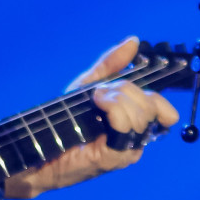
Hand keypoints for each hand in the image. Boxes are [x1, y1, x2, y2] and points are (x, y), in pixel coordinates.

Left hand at [4, 36, 179, 199]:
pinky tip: (98, 104)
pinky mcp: (112, 157)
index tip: (129, 86)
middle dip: (126, 90)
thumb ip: (111, 65)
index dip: (156, 97)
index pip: (161, 109)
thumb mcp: (88, 85)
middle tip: (100, 94)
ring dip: (116, 99)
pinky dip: (113, 110)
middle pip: (149, 106)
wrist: (38, 150)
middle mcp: (134, 139)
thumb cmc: (63, 120)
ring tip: (95, 100)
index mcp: (133, 124)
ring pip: (139, 115)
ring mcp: (125, 151)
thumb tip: (133, 41)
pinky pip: (123, 127)